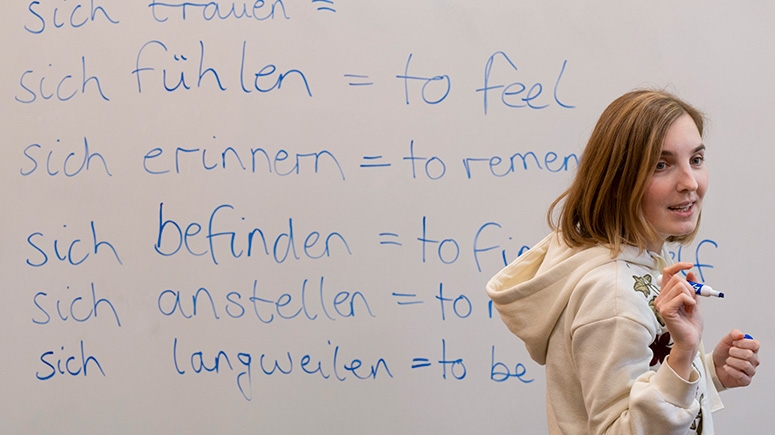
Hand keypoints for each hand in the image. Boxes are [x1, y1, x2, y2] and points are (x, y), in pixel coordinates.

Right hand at [655, 262, 703, 379]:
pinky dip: (690, 302)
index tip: (690, 265)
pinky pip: (681, 296)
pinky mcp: (665, 310)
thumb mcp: (694, 301)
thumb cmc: (691, 325)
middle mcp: (660, 298)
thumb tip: (691, 272)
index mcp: (666, 294)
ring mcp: (661, 304)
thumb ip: (692, 287)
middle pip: (676, 278)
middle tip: (692, 301)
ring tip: (690, 308)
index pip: (667, 273)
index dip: (678, 266)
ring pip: (680, 286)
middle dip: (690, 288)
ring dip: (691, 296)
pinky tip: (689, 310)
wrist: (691, 340)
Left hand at [713, 329, 759, 387]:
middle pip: (749, 354)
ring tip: (727, 360)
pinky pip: (740, 375)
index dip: (743, 343)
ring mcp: (751, 371)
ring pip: (745, 365)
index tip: (734, 343)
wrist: (714, 366)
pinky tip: (726, 367)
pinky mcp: (746, 380)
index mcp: (752, 350)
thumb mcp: (726, 341)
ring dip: (732, 361)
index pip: (755, 345)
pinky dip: (730, 370)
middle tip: (729, 352)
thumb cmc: (722, 354)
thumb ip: (733, 334)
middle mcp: (754, 360)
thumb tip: (740, 334)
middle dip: (734, 352)